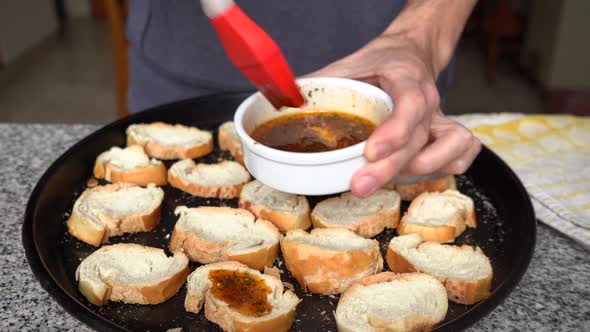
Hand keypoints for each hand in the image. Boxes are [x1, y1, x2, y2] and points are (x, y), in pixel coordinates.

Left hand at [307, 33, 480, 197]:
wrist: (410, 54)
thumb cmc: (379, 62)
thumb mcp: (349, 63)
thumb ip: (321, 82)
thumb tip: (286, 103)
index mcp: (407, 79)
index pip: (410, 105)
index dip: (394, 132)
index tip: (370, 152)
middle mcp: (429, 102)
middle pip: (418, 140)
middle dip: (389, 168)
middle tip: (358, 185)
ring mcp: (441, 118)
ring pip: (451, 148)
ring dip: (419, 170)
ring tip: (381, 179)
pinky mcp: (446, 132)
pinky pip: (463, 153)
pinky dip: (444, 167)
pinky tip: (414, 173)